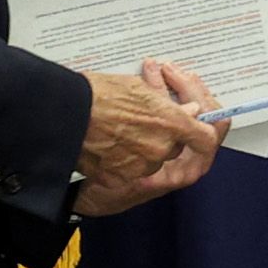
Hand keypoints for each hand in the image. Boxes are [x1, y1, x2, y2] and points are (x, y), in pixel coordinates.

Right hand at [74, 63, 221, 217]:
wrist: (60, 117)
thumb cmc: (95, 96)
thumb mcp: (137, 89)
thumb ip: (167, 103)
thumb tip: (187, 111)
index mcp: (170, 123)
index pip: (206, 136)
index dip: (207, 129)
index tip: (201, 122)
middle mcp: (160, 149)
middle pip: (176, 145)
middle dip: (167, 130)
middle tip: (151, 111)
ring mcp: (140, 167)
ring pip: (154, 158)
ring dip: (144, 142)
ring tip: (124, 121)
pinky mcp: (120, 178)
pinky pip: (132, 168)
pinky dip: (125, 156)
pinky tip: (111, 137)